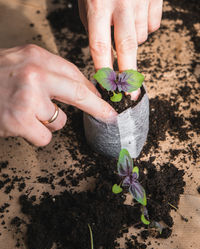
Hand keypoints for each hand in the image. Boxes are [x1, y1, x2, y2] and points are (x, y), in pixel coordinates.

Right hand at [0, 45, 116, 145]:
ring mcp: (26, 97)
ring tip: (25, 114)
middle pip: (78, 93)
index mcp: (34, 56)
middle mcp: (33, 73)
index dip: (91, 90)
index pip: (73, 73)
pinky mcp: (19, 120)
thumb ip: (46, 73)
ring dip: (48, 123)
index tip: (104, 100)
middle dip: (98, 107)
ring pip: (59, 121)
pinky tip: (20, 126)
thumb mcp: (19, 64)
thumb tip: (80, 89)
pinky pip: (45, 136)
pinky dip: (36, 136)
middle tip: (110, 116)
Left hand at [78, 0, 162, 97]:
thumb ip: (95, 28)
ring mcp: (141, 0)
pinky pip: (153, 25)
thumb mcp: (88, 2)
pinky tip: (138, 16)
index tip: (106, 87)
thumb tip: (106, 55)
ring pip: (140, 36)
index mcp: (98, 5)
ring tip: (125, 26)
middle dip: (129, 73)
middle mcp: (121, 4)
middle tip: (131, 95)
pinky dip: (146, 27)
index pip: (100, 46)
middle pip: (127, 47)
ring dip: (133, 40)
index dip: (104, 69)